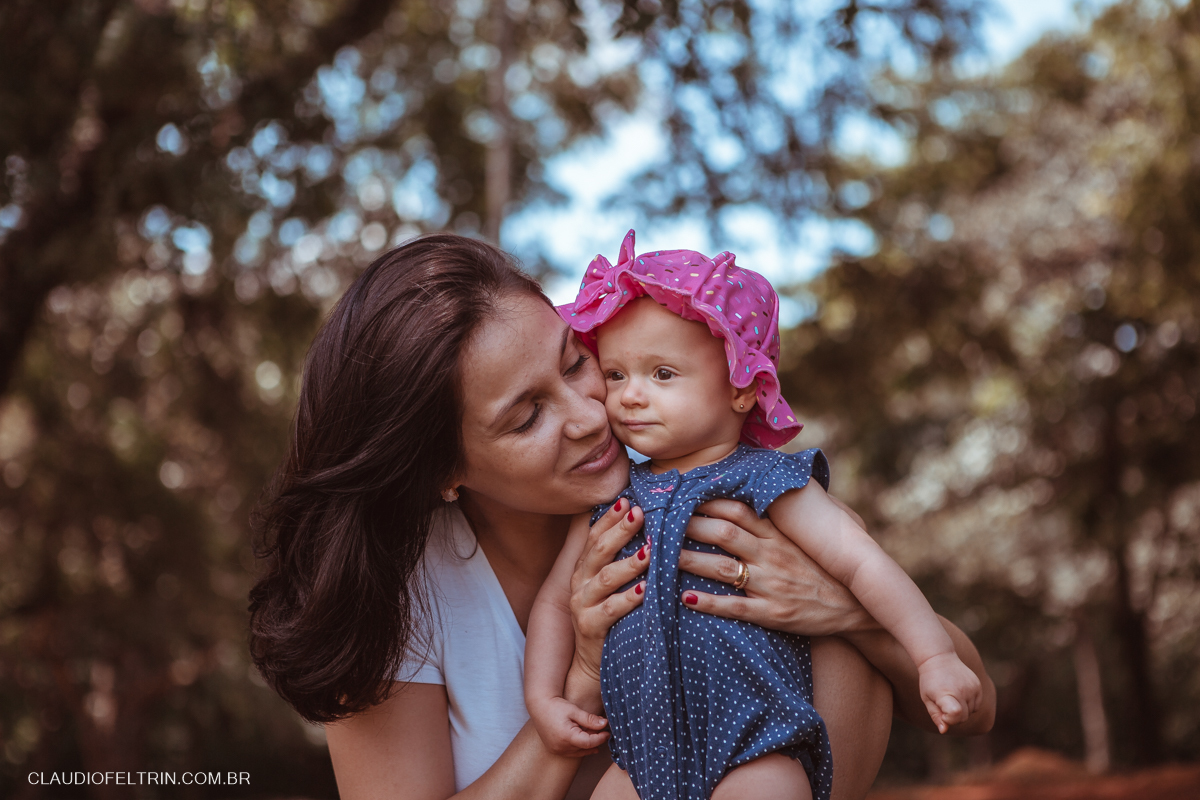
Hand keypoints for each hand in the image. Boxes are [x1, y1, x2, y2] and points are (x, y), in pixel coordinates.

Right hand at [529, 697, 609, 756]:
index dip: (600, 738)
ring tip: (594, 735)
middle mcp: (561, 746)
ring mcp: (556, 750)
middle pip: (584, 748)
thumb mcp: (574, 711)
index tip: (607, 732)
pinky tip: (584, 741)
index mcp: (567, 736)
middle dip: (595, 740)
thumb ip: (590, 719)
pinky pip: (570, 753)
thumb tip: (605, 724)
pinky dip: (579, 748)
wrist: (539, 706)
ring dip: (588, 745)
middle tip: (602, 732)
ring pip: (578, 752)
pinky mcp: (554, 750)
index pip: (589, 742)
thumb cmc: (556, 706)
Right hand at [568, 498, 648, 681]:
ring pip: (606, 578)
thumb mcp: (610, 586)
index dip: (610, 518)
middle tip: (641, 513)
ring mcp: (583, 604)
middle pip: (599, 550)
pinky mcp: (591, 627)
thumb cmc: (610, 618)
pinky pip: (612, 609)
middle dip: (620, 530)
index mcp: (585, 568)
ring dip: (629, 562)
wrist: (590, 663)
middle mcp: (580, 582)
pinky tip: (645, 588)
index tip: (628, 500)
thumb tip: (644, 526)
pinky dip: (629, 597)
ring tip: (650, 550)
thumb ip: (620, 559)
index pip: (595, 536)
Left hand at [676, 498, 875, 636]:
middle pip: (722, 533)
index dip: (705, 501)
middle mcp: (773, 555)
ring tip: (660, 557)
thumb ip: (778, 518)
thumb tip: (758, 489)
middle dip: (688, 526)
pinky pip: (734, 607)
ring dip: (688, 560)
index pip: (737, 509)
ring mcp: (772, 584)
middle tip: (660, 523)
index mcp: (778, 534)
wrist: (855, 608)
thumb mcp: (804, 538)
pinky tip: (683, 597)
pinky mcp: (773, 613)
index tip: (680, 496)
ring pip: (722, 568)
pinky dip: (708, 602)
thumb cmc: (823, 569)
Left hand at [918, 652, 982, 733]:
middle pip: (963, 717)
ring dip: (962, 710)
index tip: (942, 714)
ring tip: (950, 697)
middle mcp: (961, 690)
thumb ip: (936, 715)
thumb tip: (944, 730)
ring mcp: (972, 687)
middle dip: (953, 717)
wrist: (939, 658)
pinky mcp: (978, 685)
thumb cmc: (929, 680)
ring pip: (971, 712)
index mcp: (946, 693)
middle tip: (942, 705)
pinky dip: (969, 704)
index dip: (950, 720)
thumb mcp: (927, 698)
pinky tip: (959, 693)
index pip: (956, 714)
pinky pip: (977, 705)